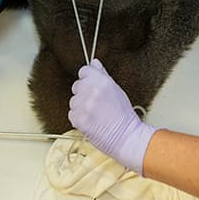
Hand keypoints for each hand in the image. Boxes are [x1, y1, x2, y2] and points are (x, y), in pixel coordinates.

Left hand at [69, 59, 157, 174]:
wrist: (126, 137)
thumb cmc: (124, 115)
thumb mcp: (116, 89)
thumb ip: (102, 74)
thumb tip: (94, 62)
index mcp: (102, 81)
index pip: (84, 71)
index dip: (87, 79)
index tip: (92, 86)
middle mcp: (91, 90)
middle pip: (77, 86)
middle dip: (83, 94)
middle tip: (95, 104)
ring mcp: (83, 105)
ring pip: (73, 101)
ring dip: (80, 107)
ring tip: (94, 114)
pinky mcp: (78, 119)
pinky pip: (72, 114)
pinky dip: (79, 119)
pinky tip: (91, 122)